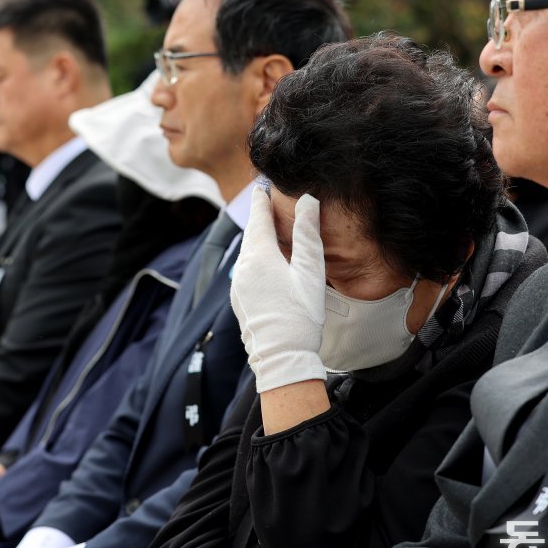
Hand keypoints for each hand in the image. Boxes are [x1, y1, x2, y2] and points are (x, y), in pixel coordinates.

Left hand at [231, 187, 327, 391]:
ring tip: (264, 228)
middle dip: (257, 218)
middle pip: (250, 235)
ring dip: (255, 239)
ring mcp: (238, 286)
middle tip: (262, 202)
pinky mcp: (239, 301)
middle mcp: (242, 268)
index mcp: (259, 257)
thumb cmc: (300, 317)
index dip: (261, 202)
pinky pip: (244, 270)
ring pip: (246, 253)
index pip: (258, 219)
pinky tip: (263, 262)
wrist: (281, 359)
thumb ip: (307, 235)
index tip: (261, 188)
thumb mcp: (310, 272)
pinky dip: (253, 258)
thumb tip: (307, 201)